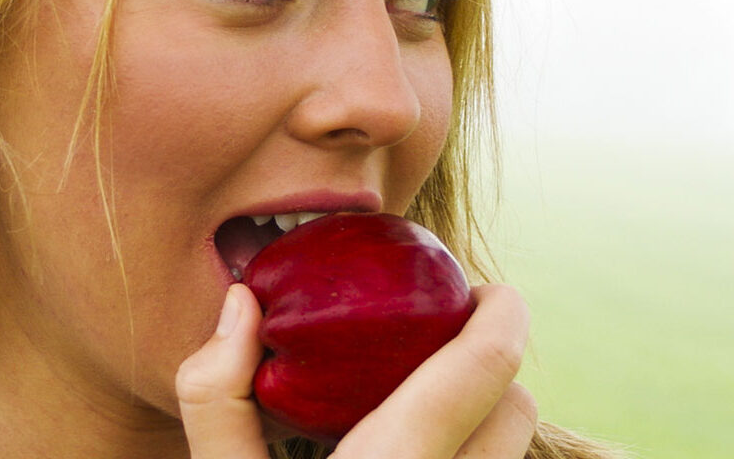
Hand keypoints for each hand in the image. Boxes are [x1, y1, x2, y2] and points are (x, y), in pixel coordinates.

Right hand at [176, 283, 536, 457]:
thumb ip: (216, 393)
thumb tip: (243, 301)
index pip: (487, 369)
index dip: (505, 315)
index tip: (493, 289)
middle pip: (517, 409)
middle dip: (493, 364)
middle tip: (441, 340)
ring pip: (511, 451)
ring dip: (485, 410)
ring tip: (431, 392)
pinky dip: (470, 448)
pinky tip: (422, 445)